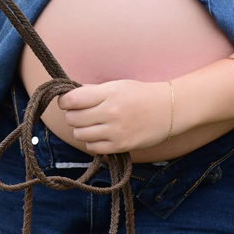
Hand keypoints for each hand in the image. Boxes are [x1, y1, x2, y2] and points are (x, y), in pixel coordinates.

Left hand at [58, 80, 173, 154]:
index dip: (64, 101)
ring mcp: (115, 131)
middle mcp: (110, 113)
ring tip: (92, 124)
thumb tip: (69, 97)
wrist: (169, 110)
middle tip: (82, 113)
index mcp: (108, 93)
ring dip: (81, 129)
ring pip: (79, 135)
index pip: (72, 100)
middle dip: (73, 115)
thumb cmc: (141, 95)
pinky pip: (92, 147)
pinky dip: (92, 142)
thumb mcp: (117, 85)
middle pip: (72, 119)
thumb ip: (93, 91)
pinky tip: (100, 134)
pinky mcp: (120, 146)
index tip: (68, 101)